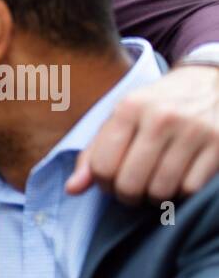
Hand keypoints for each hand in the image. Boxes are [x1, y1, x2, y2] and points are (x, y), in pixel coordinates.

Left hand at [69, 63, 218, 202]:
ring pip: (161, 190)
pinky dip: (182, 192)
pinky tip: (179, 178)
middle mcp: (162, 117)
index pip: (102, 167)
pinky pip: (190, 188)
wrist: (209, 81)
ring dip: (154, 196)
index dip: (102, 184)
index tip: (111, 181)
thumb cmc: (156, 106)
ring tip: (155, 184)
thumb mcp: (120, 119)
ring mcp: (194, 129)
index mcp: (130, 108)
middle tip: (132, 189)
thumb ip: (93, 154)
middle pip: (130, 184)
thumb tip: (72, 189)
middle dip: (127, 195)